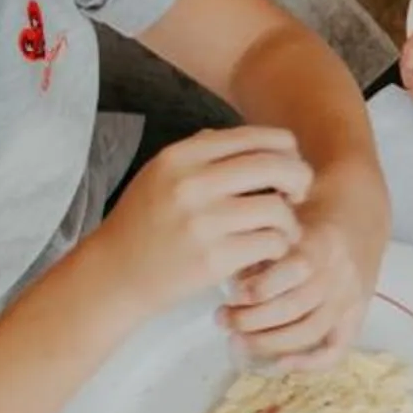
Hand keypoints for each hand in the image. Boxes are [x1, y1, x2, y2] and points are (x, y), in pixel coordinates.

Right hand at [94, 127, 310, 315]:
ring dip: (289, 222)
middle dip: (300, 181)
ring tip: (280, 231)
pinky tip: (267, 252)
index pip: (259, 137)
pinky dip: (279, 247)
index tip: (287, 168)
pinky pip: (272, 243)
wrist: (113, 274)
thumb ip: (204, 151)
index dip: (288, 151)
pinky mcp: (213, 259)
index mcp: (182, 156)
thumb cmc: (146, 222)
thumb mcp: (162, 174)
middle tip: (296, 197)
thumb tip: (258, 139)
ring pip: (279, 209)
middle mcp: (191, 183)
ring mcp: (202, 222)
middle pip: (278, 167)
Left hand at [220, 212, 379, 365]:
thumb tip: (231, 280)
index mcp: (323, 243)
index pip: (294, 271)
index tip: (231, 292)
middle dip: (250, 319)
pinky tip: (279, 364)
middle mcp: (340, 273)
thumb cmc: (311, 216)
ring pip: (309, 331)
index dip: (259, 288)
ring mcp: (350, 298)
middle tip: (223, 319)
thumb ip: (263, 246)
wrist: (359, 215)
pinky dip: (309, 363)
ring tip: (237, 340)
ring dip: (268, 342)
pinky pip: (337, 349)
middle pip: (294, 307)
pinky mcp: (356, 316)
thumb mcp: (286, 218)